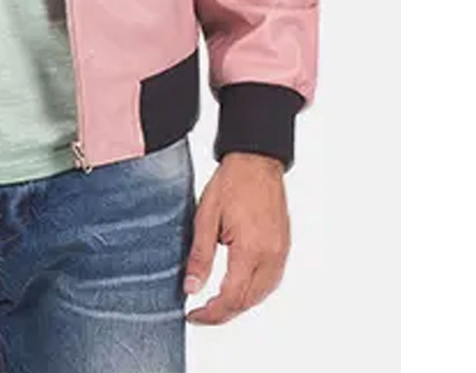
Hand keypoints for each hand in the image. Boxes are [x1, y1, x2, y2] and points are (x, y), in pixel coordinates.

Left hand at [184, 152, 289, 324]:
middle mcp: (271, 256)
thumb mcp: (206, 217)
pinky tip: (238, 288)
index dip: (211, 313)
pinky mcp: (284, 247)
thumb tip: (191, 288)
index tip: (193, 315)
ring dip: (239, 304)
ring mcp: (281, 253)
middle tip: (199, 313)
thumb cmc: (231, 183)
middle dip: (223, 313)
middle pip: (248, 301)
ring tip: (214, 304)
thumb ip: (200, 256)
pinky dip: (253, 291)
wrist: (257, 161)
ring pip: (261, 295)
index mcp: (251, 250)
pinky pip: (270, 281)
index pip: (231, 297)